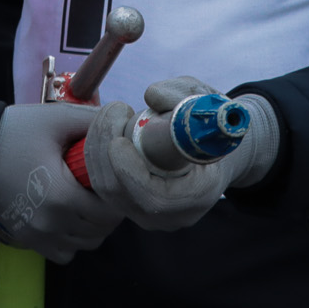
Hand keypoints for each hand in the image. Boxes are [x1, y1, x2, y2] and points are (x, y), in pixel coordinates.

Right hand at [0, 103, 120, 263]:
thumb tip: (123, 120)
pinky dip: (71, 240)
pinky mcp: (26, 240)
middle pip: (100, 231)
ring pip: (84, 245)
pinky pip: (63, 253)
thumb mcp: (55, 119)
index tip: (113, 179)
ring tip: (85, 201)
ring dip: (92, 227)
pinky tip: (67, 216)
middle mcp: (51, 224)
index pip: (110, 211)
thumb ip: (93, 121)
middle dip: (108, 211)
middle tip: (101, 187)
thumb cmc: (13, 133)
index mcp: (62, 196)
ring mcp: (37, 236)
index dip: (118, 195)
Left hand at [81, 77, 280, 231]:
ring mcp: (146, 213)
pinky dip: (96, 152)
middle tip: (114, 110)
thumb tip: (153, 96)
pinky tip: (105, 126)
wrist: (212, 148)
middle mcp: (169, 214)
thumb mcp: (207, 102)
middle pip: (119, 192)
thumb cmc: (210, 125)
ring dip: (98, 144)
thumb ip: (184, 95)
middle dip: (106, 146)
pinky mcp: (128, 203)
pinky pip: (100, 182)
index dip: (129, 172)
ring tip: (112, 113)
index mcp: (196, 195)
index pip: (153, 198)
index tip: (118, 140)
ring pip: (104, 186)